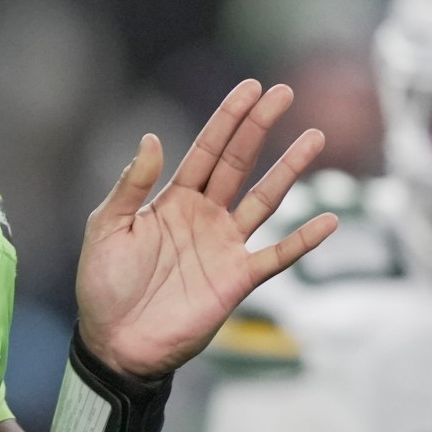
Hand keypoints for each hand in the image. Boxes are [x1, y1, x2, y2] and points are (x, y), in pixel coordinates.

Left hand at [74, 81, 336, 379]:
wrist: (115, 343)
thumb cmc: (103, 286)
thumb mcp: (106, 228)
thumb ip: (131, 185)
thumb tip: (152, 137)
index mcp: (173, 199)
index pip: (207, 149)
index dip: (228, 118)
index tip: (252, 88)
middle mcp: (204, 216)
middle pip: (239, 162)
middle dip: (260, 126)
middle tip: (284, 92)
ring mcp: (224, 246)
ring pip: (264, 199)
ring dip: (289, 169)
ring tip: (314, 138)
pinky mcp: (237, 280)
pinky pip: (277, 256)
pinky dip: (303, 240)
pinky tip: (328, 220)